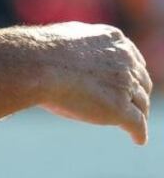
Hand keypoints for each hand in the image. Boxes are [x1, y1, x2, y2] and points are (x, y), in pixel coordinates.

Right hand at [29, 22, 151, 144]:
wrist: (37, 65)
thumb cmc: (40, 52)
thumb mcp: (66, 38)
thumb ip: (78, 46)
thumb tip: (68, 52)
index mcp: (114, 40)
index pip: (133, 61)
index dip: (133, 75)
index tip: (130, 84)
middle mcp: (125, 60)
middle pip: (141, 82)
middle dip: (137, 94)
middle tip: (133, 106)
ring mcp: (125, 85)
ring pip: (141, 104)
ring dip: (139, 114)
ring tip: (135, 125)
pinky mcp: (119, 109)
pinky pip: (137, 124)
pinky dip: (139, 133)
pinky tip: (138, 139)